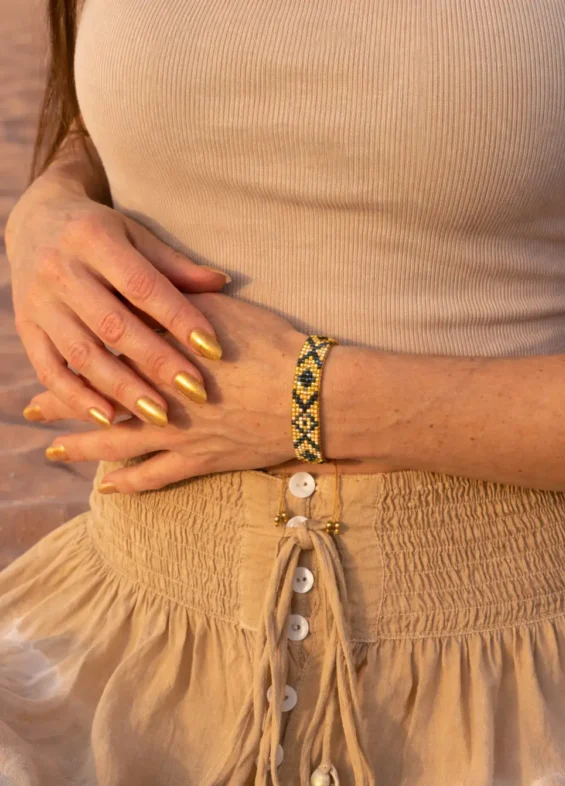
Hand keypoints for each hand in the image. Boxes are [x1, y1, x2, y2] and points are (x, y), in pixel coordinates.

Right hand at [6, 174, 230, 428]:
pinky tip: (109, 419)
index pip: (143, 286)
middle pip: (113, 325)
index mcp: (94, 239)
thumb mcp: (136, 236)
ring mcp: (39, 302)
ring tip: (159, 416)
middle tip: (196, 392)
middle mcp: (60, 270)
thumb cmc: (102, 232)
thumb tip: (223, 283)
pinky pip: (49, 370)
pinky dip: (77, 398)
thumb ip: (175, 266)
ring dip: (122, 389)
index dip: (179, 319)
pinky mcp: (26, 329)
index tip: (214, 349)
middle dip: (157, 362)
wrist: (34, 221)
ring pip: (82, 354)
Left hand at [39, 293, 306, 490]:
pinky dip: (130, 483)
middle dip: (63, 405)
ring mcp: (180, 434)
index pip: (107, 357)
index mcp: (164, 356)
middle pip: (101, 401)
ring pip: (118, 444)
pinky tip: (108, 489)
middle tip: (30, 410)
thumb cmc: (274, 347)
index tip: (44, 358)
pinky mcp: (202, 460)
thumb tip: (143, 294)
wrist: (312, 395)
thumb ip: (178, 304)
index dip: (73, 358)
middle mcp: (162, 398)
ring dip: (83, 446)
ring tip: (54, 451)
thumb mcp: (223, 311)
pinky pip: (157, 477)